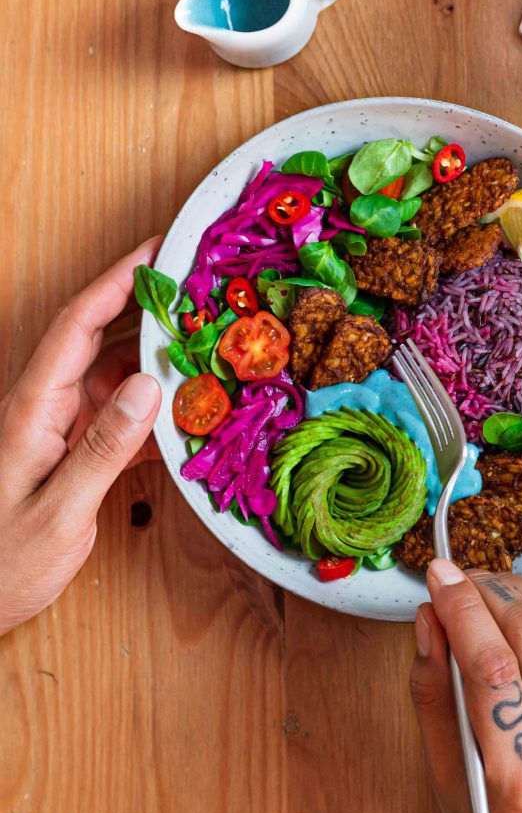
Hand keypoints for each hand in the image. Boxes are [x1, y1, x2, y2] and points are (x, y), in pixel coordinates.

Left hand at [0, 240, 162, 635]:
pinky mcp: (77, 452)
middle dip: (150, 308)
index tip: (157, 250)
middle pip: (102, 339)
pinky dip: (159, 408)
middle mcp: (48, 406)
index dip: (117, 281)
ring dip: (160, 359)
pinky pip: (124, 416)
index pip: (78, 325)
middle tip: (201, 290)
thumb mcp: (57, 511)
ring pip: (117, 375)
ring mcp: (63, 428)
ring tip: (210, 343)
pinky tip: (193, 410)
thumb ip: (103, 449)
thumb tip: (148, 386)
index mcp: (33, 407)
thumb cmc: (1, 562)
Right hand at [410, 561, 521, 812]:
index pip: (490, 665)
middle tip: (456, 583)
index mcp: (517, 772)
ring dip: (517, 590)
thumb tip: (429, 619)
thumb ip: (431, 691)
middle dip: (486, 589)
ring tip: (484, 594)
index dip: (461, 607)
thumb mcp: (443, 772)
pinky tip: (520, 609)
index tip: (438, 575)